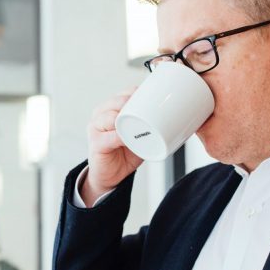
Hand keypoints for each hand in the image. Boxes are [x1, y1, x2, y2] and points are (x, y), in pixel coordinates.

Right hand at [82, 88, 143, 204]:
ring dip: (127, 119)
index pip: (124, 94)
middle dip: (133, 103)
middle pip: (117, 102)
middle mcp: (100, 115)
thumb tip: (174, 118)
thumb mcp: (139, 135)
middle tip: (149, 111)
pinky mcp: (96, 143)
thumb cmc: (124, 153)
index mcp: (110, 109)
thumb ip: (149, 124)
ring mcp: (95, 128)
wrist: (110, 175)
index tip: (154, 97)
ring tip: (140, 125)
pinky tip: (128, 138)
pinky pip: (110, 137)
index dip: (138, 93)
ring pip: (111, 116)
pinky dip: (121, 137)